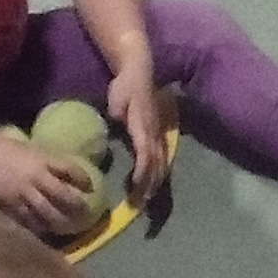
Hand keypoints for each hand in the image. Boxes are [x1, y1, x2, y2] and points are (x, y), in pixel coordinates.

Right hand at [0, 136, 105, 236]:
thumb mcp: (32, 150)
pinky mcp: (12, 206)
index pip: (69, 169)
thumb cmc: (7, 150)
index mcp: (42, 160)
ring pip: (47, 211)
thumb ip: (49, 162)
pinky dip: (41, 226)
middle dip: (76, 205)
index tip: (90, 187)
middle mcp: (36, 178)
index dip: (82, 179)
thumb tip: (68, 172)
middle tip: (86, 213)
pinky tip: (48, 230)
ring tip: (71, 227)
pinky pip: (30, 220)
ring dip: (61, 221)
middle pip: (61, 194)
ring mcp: (23, 194)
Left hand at [105, 73, 171, 201]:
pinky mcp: (158, 136)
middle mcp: (155, 134)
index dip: (143, 173)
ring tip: (146, 201)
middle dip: (149, 186)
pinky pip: (161, 159)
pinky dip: (157, 174)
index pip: (147, 155)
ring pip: (161, 164)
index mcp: (144, 127)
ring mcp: (158, 135)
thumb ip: (117, 114)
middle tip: (138, 206)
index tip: (136, 189)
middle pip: (156, 165)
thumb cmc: (126, 86)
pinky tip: (151, 185)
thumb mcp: (117, 99)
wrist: (140, 71)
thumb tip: (116, 125)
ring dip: (154, 184)